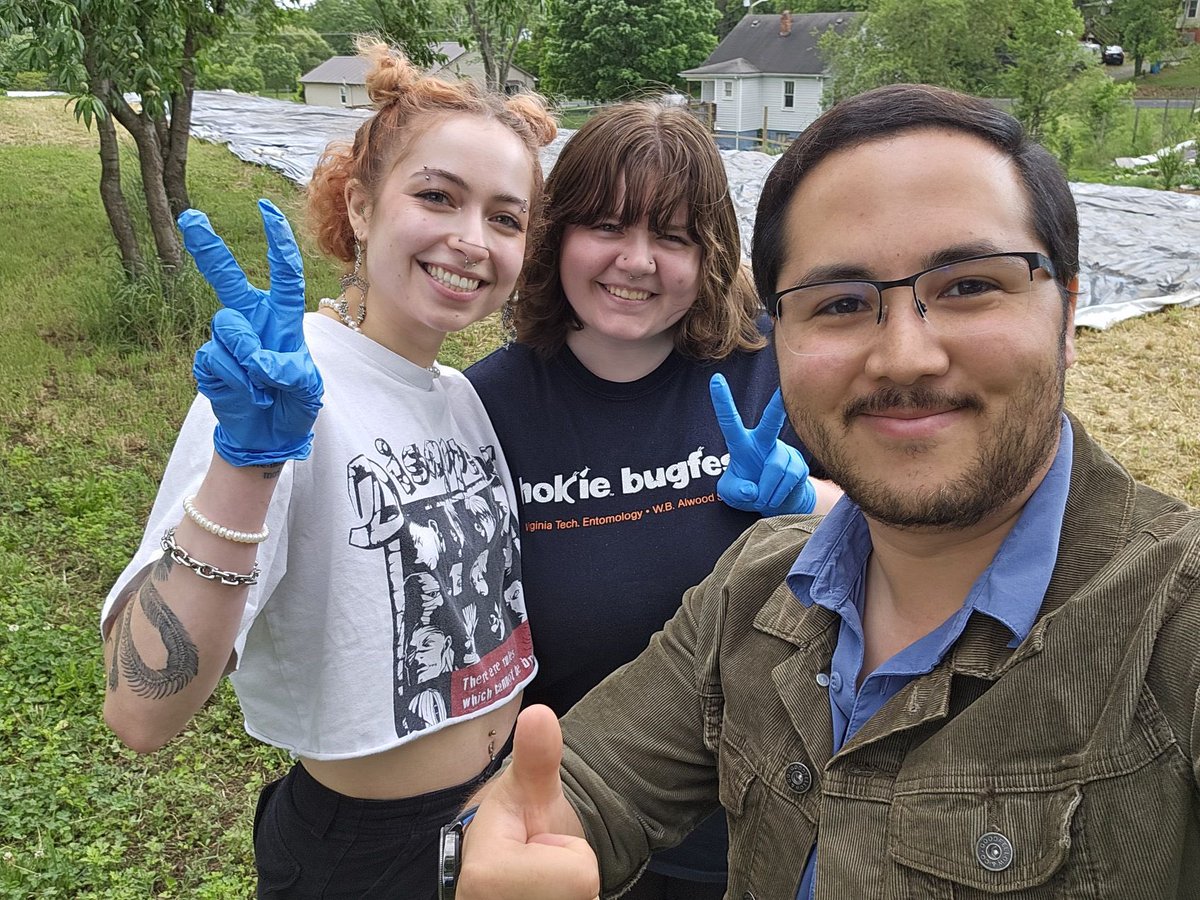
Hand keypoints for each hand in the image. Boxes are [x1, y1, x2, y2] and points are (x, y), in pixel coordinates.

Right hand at [180, 200, 322, 465]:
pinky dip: (232, 381)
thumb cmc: (293, 405)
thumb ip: (292, 373)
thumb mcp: (307, 392)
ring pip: (226, 329)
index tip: (266, 208)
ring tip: (261, 385)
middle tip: (190, 216)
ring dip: (244, 357)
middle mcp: (250, 320)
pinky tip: (244, 394)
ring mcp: (226, 340)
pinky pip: (214, 360)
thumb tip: (260, 360)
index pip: (282, 273)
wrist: (266, 435)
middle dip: (208, 247)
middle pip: (227, 277)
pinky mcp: (207, 362)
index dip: (277, 241)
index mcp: (281, 318)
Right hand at [458, 706, 599, 899]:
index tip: (536, 841)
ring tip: (539, 877)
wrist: (502, 857)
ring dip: (568, 890)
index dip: (567, 850)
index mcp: (485, 878)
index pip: (582, 877)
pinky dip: (567, 899)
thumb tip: (538, 715)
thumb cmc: (515, 821)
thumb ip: (538, 754)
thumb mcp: (530, 785)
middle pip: (583, 895)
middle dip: (569, 874)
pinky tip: (543, 891)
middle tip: (540, 860)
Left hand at [710, 374, 814, 514]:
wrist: (776, 505)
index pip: (730, 421)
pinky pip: (788, 480)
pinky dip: (777, 495)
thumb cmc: (748, 492)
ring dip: (766, 491)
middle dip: (777, 406)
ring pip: (774, 468)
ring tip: (763, 498)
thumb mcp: (730, 494)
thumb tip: (750, 490)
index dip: (722, 401)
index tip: (716, 379)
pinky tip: (776, 497)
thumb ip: (735, 491)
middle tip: (781, 391)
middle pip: (771, 421)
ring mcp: (784, 451)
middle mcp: (765, 441)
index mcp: (742, 444)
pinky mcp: (799, 464)